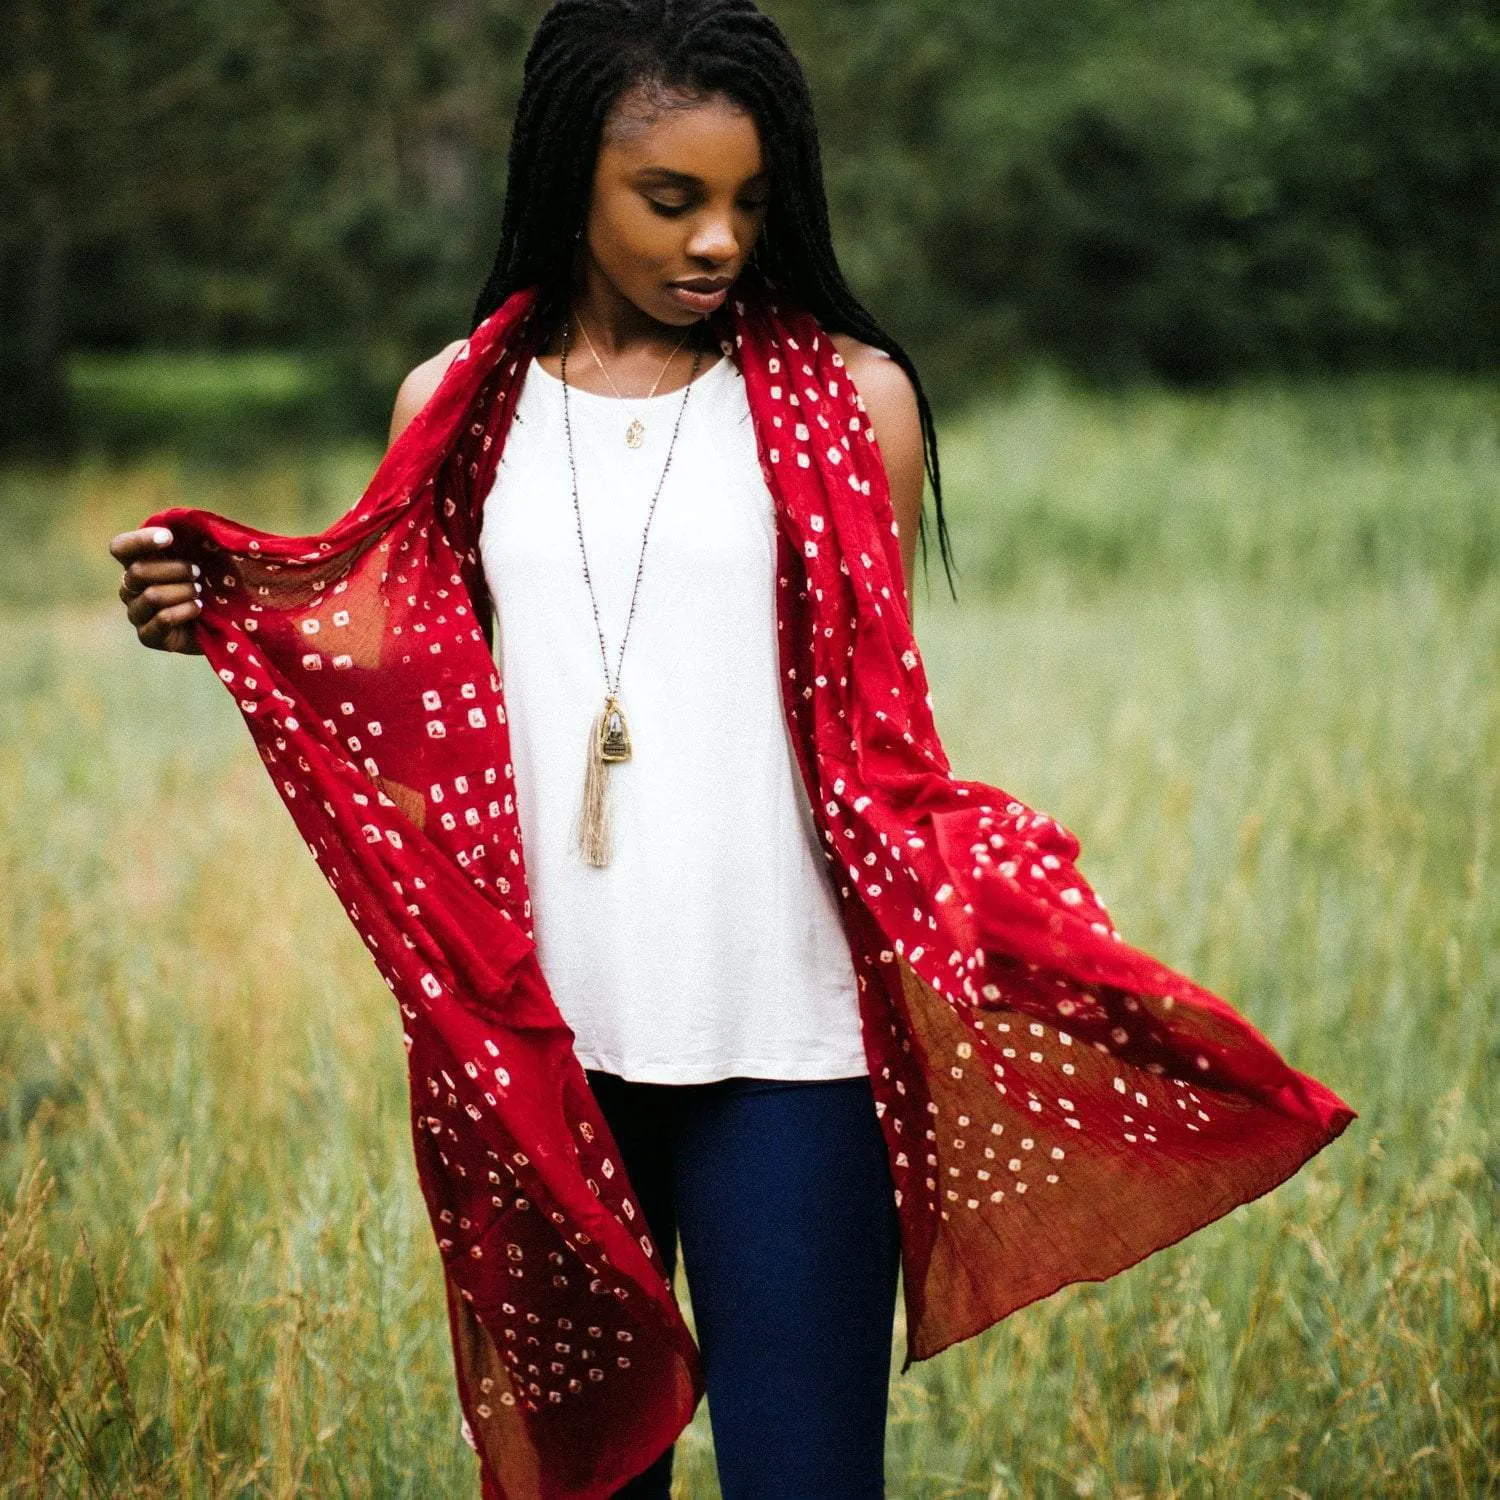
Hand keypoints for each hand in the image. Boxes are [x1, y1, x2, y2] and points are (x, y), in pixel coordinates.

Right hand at [109, 527, 204, 653]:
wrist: (225, 622)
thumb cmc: (213, 582)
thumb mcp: (206, 556)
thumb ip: (195, 537)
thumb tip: (193, 521)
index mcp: (137, 563)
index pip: (120, 548)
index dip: (140, 541)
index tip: (170, 538)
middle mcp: (130, 588)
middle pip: (137, 572)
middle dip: (175, 569)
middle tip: (199, 573)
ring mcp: (137, 613)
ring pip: (152, 596)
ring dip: (183, 591)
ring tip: (200, 592)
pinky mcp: (148, 636)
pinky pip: (161, 620)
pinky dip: (184, 611)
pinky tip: (198, 608)